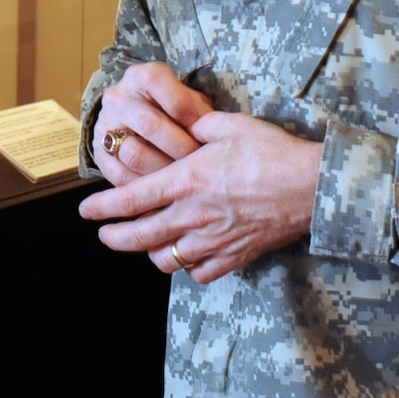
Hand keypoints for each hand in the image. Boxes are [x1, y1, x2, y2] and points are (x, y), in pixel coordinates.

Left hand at [79, 111, 322, 282]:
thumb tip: (186, 125)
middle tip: (104, 236)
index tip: (85, 211)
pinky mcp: (235, 256)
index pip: (131, 199)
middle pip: (140, 236)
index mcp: (186, 180)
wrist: (312, 187)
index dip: (103, 208)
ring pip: (167, 260)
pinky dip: (189, 267)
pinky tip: (188, 256)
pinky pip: (201, 272)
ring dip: (152, 254)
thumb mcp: (229, 125)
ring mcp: (214, 240)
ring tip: (148, 245)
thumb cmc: (272, 151)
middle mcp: (193, 215)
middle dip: (115, 238)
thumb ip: (198, 126)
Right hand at [89, 61, 212, 185]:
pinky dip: (146, 186)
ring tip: (184, 179)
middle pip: (149, 124)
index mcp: (140, 77)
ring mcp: (105, 127)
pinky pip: (122, 177)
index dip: (184, 107)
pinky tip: (164, 188)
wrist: (139, 123)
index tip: (204, 128)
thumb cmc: (174, 112)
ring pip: (134, 154)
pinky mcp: (99, 156)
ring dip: (164, 171)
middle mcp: (117, 98)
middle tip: (200, 163)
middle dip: (180, 147)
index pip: (157, 82)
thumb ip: (199, 115)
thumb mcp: (190, 103)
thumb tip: (210, 139)